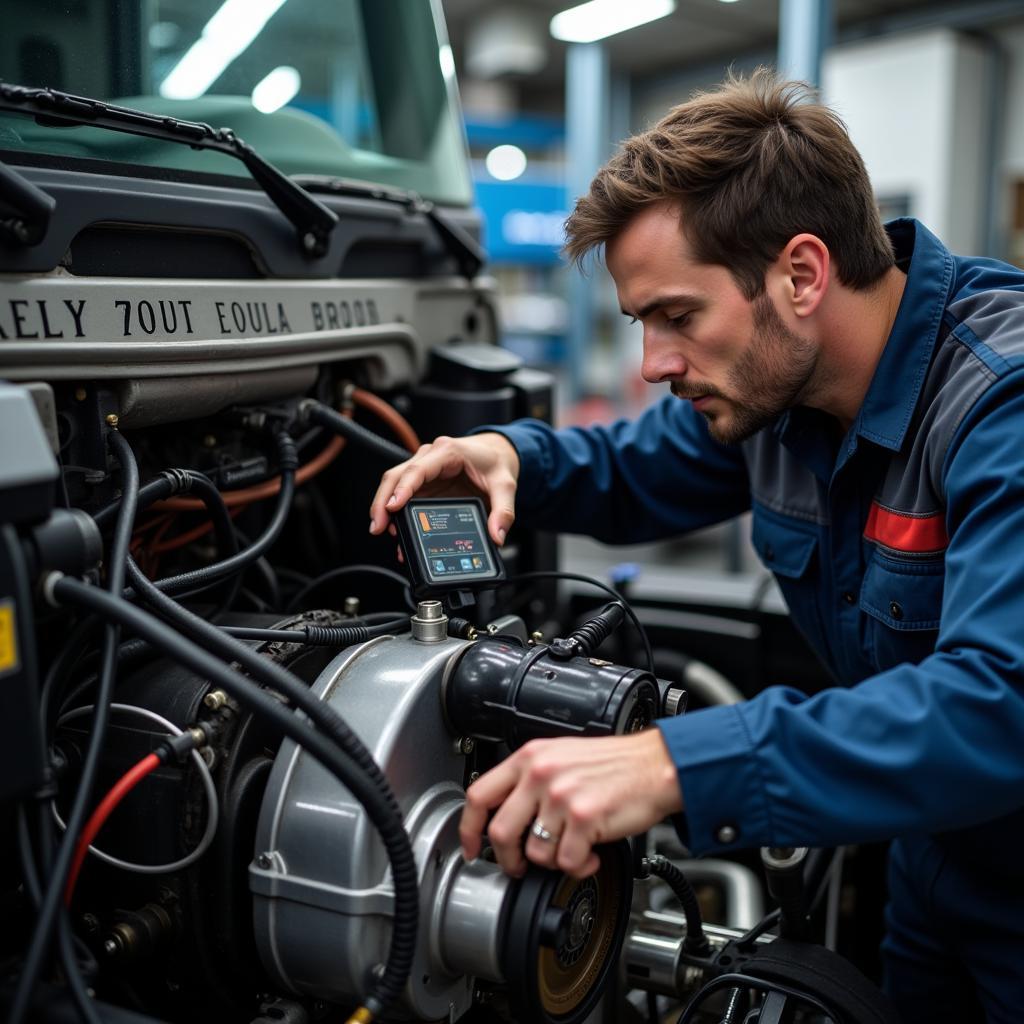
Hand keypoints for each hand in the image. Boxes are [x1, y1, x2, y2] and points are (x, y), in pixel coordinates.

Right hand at [368, 432, 519, 546]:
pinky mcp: (423, 482)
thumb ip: (503, 511)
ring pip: (394, 484)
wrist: (497, 453)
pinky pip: (403, 493)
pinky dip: (395, 510)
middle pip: (396, 476)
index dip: (402, 489)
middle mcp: (430, 456)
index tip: (392, 507)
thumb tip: (496, 536)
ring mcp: (424, 469)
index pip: (417, 469)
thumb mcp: (505, 485)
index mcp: (448, 452)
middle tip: (378, 527)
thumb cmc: (496, 462)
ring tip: (382, 531)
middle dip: (383, 501)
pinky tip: (395, 528)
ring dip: (384, 507)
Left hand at [459, 730, 682, 878]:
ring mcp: (561, 795)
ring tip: (572, 849)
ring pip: (535, 852)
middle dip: (509, 859)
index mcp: (529, 757)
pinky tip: (590, 853)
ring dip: (554, 861)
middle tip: (521, 866)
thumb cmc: (613, 764)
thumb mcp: (560, 757)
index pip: (479, 794)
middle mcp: (540, 773)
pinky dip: (580, 867)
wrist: (655, 765)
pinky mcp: (585, 817)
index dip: (469, 828)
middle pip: (500, 832)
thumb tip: (504, 817)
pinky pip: (567, 863)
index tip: (472, 847)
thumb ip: (529, 781)